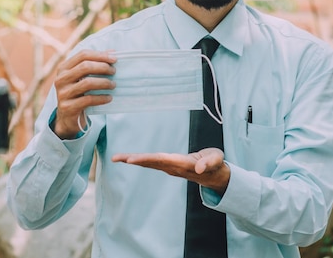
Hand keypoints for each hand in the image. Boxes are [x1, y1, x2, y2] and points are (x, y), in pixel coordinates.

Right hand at [53, 50, 116, 138]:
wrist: (66, 117)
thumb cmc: (78, 93)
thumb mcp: (82, 78)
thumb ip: (93, 64)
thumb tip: (112, 52)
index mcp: (63, 68)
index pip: (82, 55)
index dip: (100, 55)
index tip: (114, 59)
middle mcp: (61, 79)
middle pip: (85, 67)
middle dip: (103, 67)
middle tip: (114, 71)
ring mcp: (63, 93)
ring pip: (87, 83)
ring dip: (104, 82)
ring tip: (113, 85)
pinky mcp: (68, 107)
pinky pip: (88, 99)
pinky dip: (101, 98)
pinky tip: (109, 98)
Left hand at [112, 148, 229, 194]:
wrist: (215, 174)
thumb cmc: (215, 164)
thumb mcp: (216, 160)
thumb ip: (208, 163)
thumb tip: (199, 169)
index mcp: (182, 164)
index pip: (161, 160)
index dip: (146, 159)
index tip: (132, 160)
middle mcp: (173, 166)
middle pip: (151, 162)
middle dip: (134, 160)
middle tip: (117, 158)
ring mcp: (170, 167)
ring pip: (149, 162)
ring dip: (132, 160)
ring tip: (116, 158)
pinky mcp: (168, 165)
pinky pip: (151, 162)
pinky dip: (139, 159)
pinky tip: (127, 159)